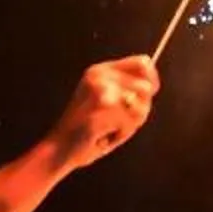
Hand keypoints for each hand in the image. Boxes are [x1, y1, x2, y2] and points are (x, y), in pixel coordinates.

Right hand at [46, 57, 158, 171]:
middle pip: (145, 86)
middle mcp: (100, 74)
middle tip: (118, 121)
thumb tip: (151, 85)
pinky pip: (131, 121)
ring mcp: (101, 88)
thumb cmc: (89, 131)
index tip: (148, 97)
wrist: (60, 148)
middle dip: (140, 109)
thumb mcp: (110, 103)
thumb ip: (130, 92)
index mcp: (101, 70)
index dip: (152, 81)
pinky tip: (103, 134)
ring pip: (140, 107)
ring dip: (130, 124)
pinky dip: (122, 133)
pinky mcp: (103, 105)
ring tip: (109, 128)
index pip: (143, 63)